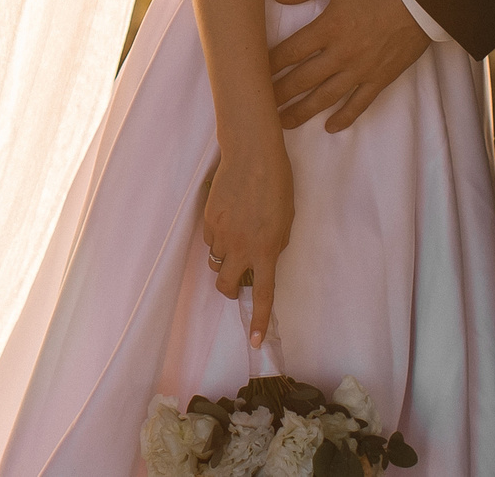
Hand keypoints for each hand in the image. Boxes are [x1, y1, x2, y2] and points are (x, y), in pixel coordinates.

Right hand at [201, 144, 292, 349]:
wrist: (252, 154)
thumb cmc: (278, 185)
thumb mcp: (286, 221)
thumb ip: (274, 246)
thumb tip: (261, 259)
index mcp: (266, 250)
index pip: (262, 294)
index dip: (258, 320)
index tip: (254, 341)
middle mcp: (241, 247)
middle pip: (226, 285)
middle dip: (230, 289)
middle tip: (238, 281)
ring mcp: (221, 233)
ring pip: (216, 262)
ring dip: (225, 261)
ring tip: (237, 239)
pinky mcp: (208, 219)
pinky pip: (210, 240)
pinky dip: (218, 239)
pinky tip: (228, 219)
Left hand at [268, 0, 431, 131]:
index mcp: (328, 28)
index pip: (290, 52)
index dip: (269, 64)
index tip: (252, 73)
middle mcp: (341, 54)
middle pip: (302, 79)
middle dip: (278, 93)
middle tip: (259, 105)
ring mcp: (361, 70)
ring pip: (326, 97)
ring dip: (302, 111)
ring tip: (282, 123)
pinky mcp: (380, 79)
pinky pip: (359, 103)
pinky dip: (344, 117)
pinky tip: (330, 127)